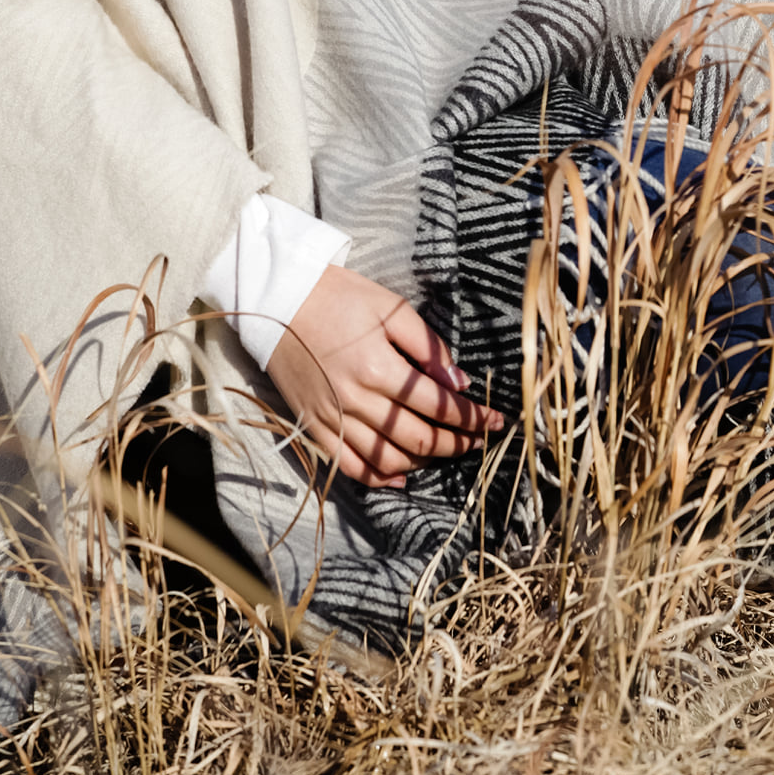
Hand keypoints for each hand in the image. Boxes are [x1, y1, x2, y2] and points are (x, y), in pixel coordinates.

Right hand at [266, 266, 503, 488]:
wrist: (278, 300)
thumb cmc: (338, 296)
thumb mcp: (390, 307)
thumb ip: (428, 346)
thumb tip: (459, 382)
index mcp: (379, 367)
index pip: (439, 405)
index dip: (472, 417)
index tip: (495, 420)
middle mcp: (356, 400)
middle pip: (418, 438)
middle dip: (456, 444)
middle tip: (478, 440)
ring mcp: (333, 418)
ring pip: (388, 459)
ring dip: (424, 461)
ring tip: (445, 450)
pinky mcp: (314, 427)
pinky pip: (350, 467)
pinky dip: (379, 478)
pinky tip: (402, 476)